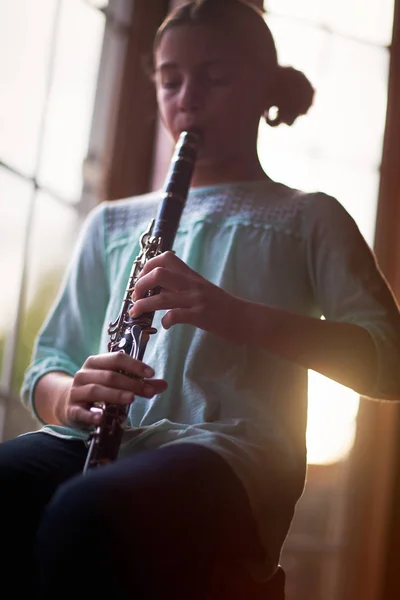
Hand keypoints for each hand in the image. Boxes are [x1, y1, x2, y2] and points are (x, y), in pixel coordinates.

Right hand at [57, 352, 166, 428]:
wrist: (68, 403)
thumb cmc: (98, 389)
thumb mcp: (116, 382)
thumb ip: (139, 383)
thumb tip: (164, 384)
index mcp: (96, 362)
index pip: (116, 358)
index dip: (134, 365)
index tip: (151, 373)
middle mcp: (84, 374)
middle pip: (109, 376)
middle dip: (131, 383)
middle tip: (148, 392)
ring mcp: (76, 392)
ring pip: (96, 390)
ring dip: (115, 394)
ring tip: (131, 399)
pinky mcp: (72, 410)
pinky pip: (81, 411)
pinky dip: (91, 415)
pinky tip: (101, 417)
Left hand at [129, 251, 246, 344]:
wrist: (245, 318)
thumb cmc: (222, 306)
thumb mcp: (200, 289)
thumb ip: (180, 286)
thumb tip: (156, 287)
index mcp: (191, 275)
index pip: (165, 258)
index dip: (147, 266)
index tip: (140, 281)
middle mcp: (192, 284)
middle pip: (158, 273)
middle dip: (140, 284)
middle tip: (135, 297)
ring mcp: (196, 299)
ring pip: (162, 297)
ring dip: (143, 305)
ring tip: (135, 312)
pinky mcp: (201, 315)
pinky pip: (176, 315)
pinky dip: (165, 321)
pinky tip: (165, 325)